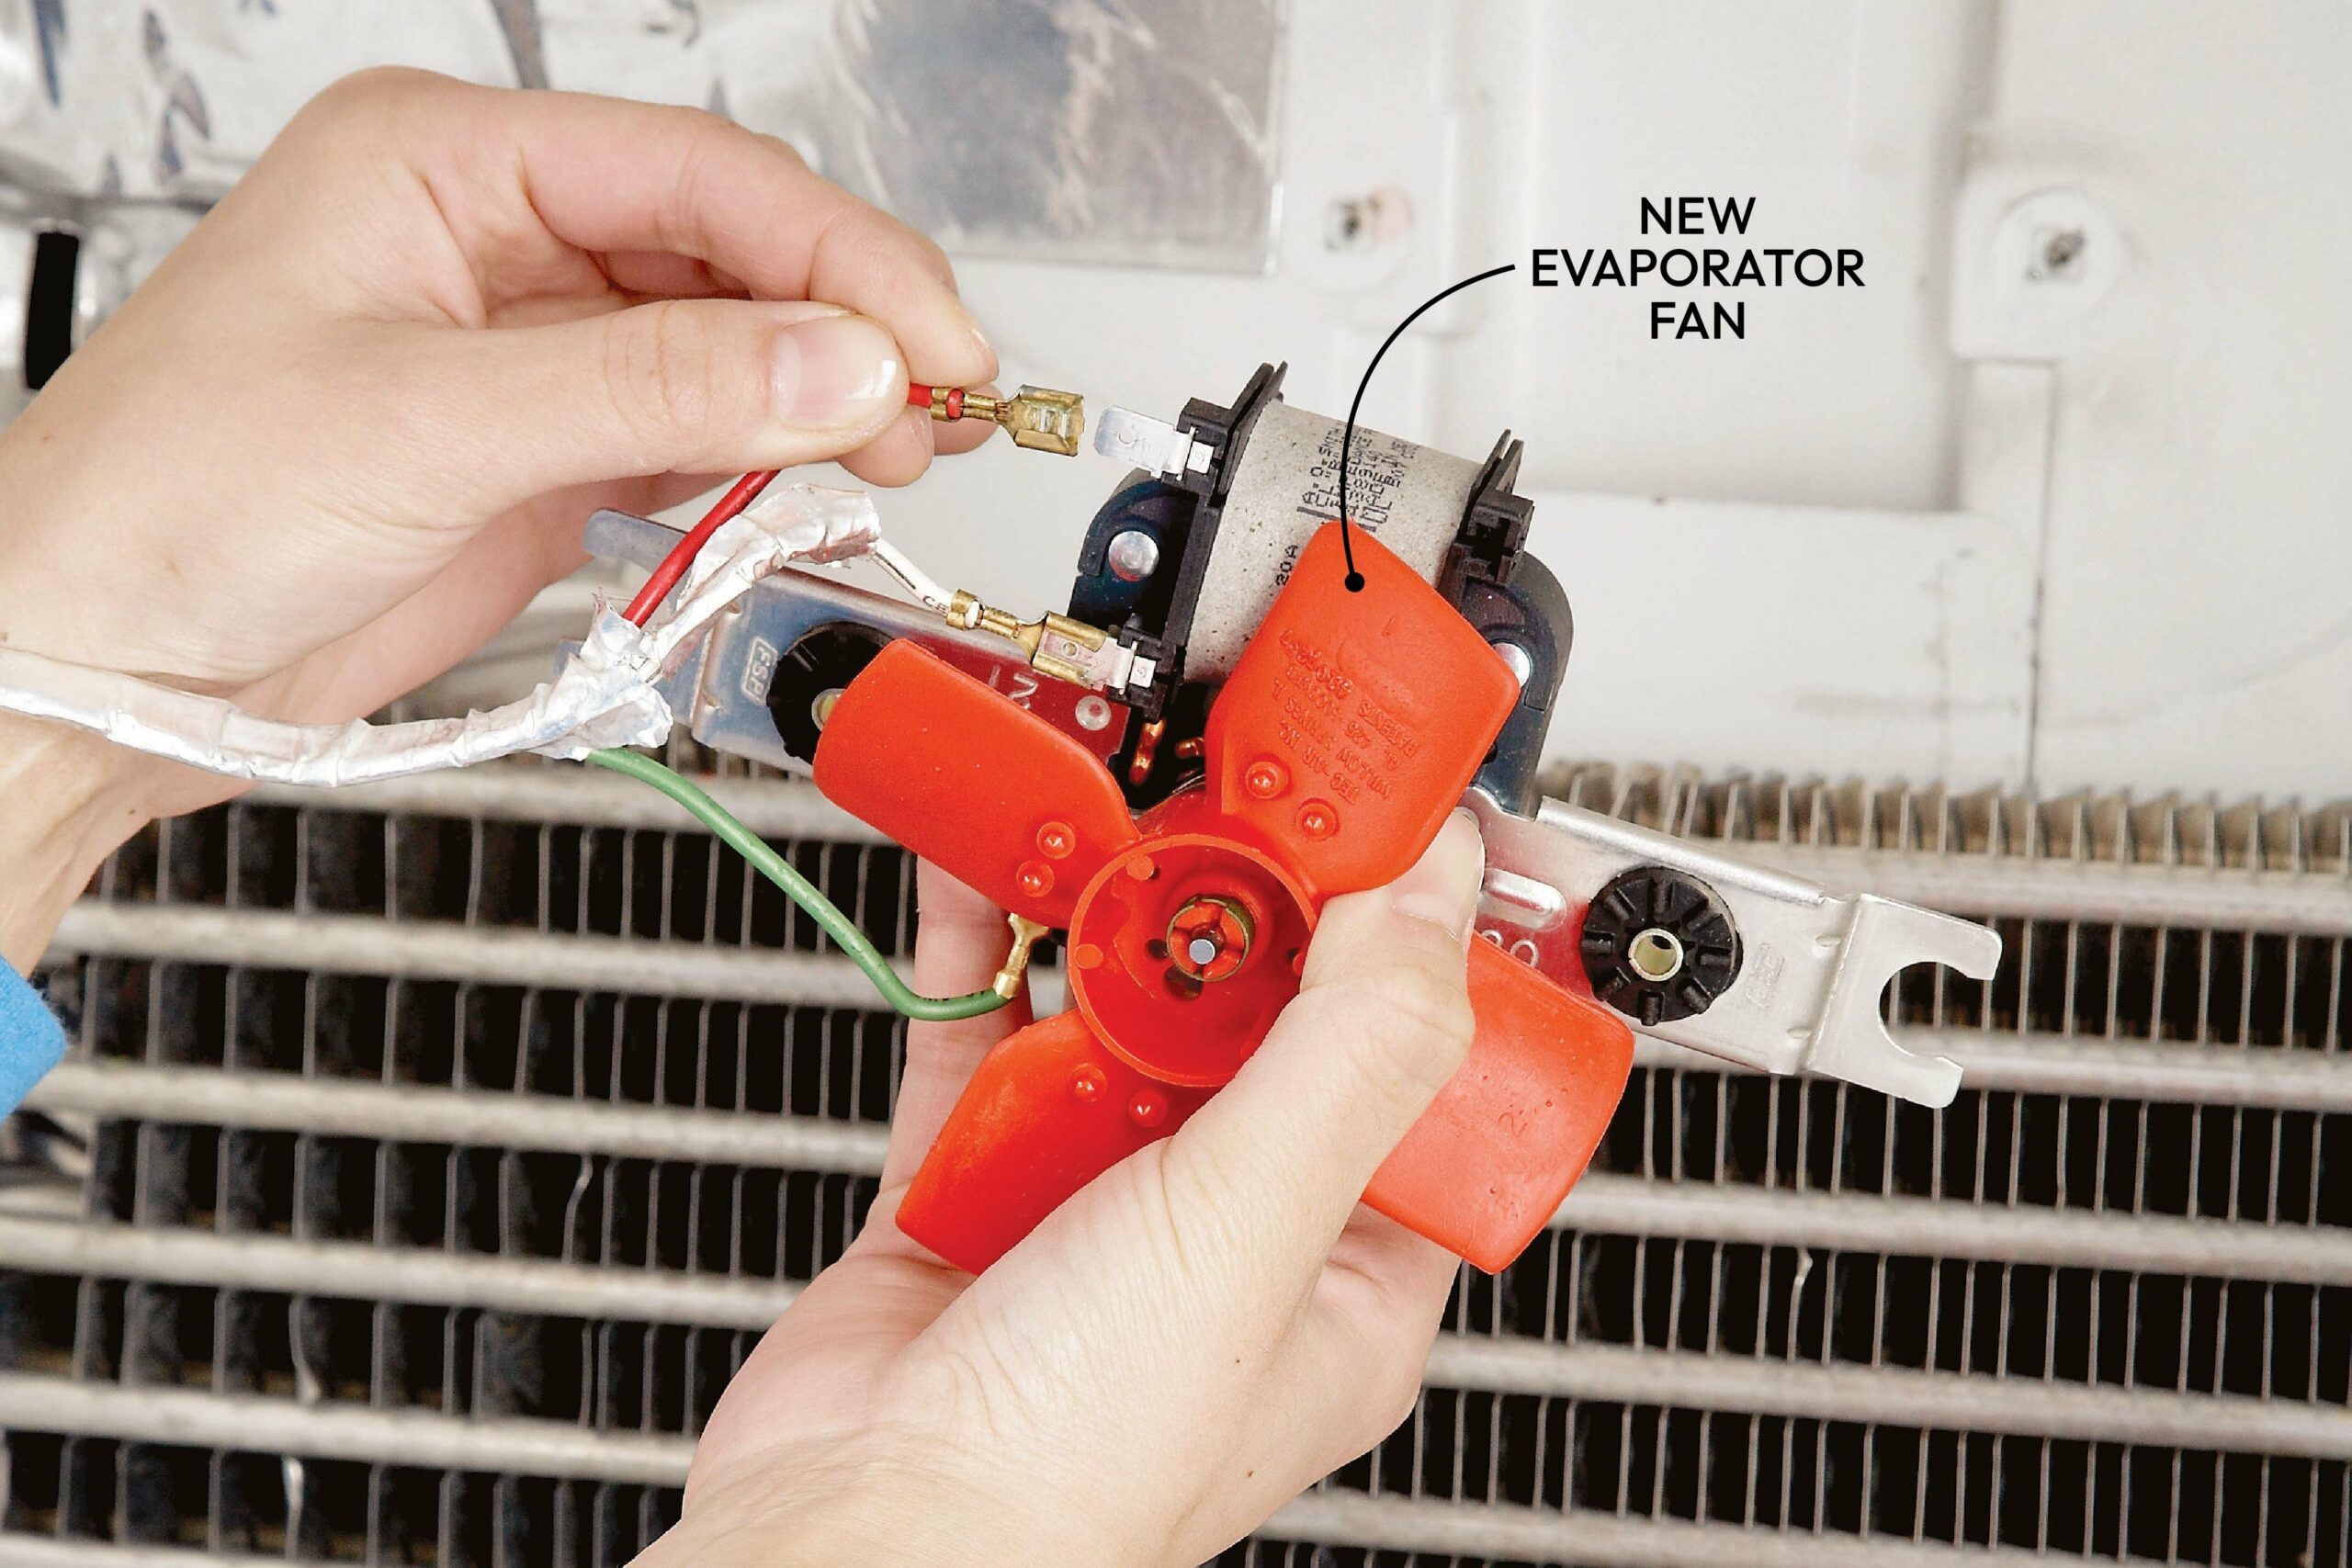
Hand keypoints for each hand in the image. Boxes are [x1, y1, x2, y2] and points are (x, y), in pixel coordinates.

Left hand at [0, 67, 995, 964]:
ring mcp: (527, 352)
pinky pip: (692, 434)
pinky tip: (813, 483)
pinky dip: (763, 463)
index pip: (696, 176)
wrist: (97, 666)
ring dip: (820, 398)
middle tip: (932, 406)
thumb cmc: (167, 501)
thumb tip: (844, 363)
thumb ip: (657, 388)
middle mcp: (495, 242)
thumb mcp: (432, 422)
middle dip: (844, 326)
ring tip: (897, 453)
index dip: (835, 255)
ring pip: (727, 346)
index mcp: (441, 164)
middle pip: (729, 251)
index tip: (929, 342)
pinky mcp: (544, 453)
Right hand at [653, 813, 1486, 1567]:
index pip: (1424, 1070)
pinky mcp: (977, 1180)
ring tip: (1113, 806)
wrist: (854, 1543)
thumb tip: (1439, 891)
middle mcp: (1232, 1230)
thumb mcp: (1255, 1226)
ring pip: (1124, 1005)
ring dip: (1114, 904)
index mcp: (1350, 1268)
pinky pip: (992, 1024)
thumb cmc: (1067, 1472)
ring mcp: (1099, 1199)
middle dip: (1243, 897)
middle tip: (1235, 786)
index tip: (1396, 821)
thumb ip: (1351, 1047)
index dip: (1420, 941)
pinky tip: (996, 865)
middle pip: (1265, 1015)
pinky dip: (990, 939)